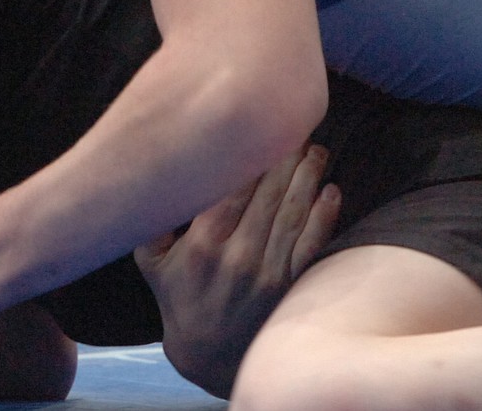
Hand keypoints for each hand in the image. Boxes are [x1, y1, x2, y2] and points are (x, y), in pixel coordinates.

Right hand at [134, 143, 339, 397]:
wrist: (208, 355)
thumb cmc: (177, 296)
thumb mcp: (149, 259)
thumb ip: (152, 219)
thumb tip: (157, 172)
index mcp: (203, 242)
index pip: (232, 187)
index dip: (250, 155)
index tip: (260, 126)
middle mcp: (238, 255)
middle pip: (267, 195)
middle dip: (284, 158)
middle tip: (295, 126)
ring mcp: (267, 272)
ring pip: (292, 215)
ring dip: (307, 178)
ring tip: (316, 149)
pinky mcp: (289, 287)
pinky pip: (311, 245)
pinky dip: (324, 216)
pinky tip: (331, 191)